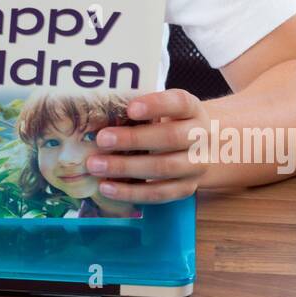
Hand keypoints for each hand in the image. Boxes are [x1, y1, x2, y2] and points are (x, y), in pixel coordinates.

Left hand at [86, 88, 209, 203]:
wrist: (198, 149)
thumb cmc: (168, 122)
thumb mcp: (162, 109)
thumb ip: (139, 111)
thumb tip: (98, 117)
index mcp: (192, 109)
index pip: (179, 103)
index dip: (156, 105)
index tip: (130, 108)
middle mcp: (200, 136)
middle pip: (170, 137)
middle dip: (133, 139)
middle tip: (101, 140)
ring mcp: (196, 165)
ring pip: (163, 168)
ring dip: (126, 168)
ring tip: (96, 165)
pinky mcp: (186, 188)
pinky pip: (158, 193)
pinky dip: (131, 192)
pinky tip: (107, 187)